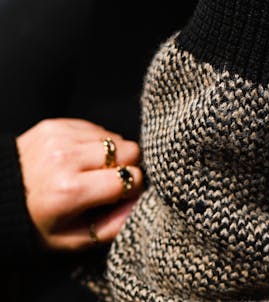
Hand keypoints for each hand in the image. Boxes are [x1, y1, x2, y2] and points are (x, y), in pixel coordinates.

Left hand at [16, 118, 143, 250]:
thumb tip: (137, 206)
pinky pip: (95, 127)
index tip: (122, 195)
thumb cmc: (35, 221)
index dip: (132, 188)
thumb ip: (109, 228)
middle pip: (129, 149)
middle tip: (111, 180)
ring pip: (114, 136)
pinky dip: (94, 143)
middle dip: (126, 166)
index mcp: (70, 190)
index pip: (129, 178)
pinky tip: (80, 158)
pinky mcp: (56, 124)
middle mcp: (67, 158)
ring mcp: (61, 136)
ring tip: (91, 170)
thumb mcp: (69, 240)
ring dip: (110, 153)